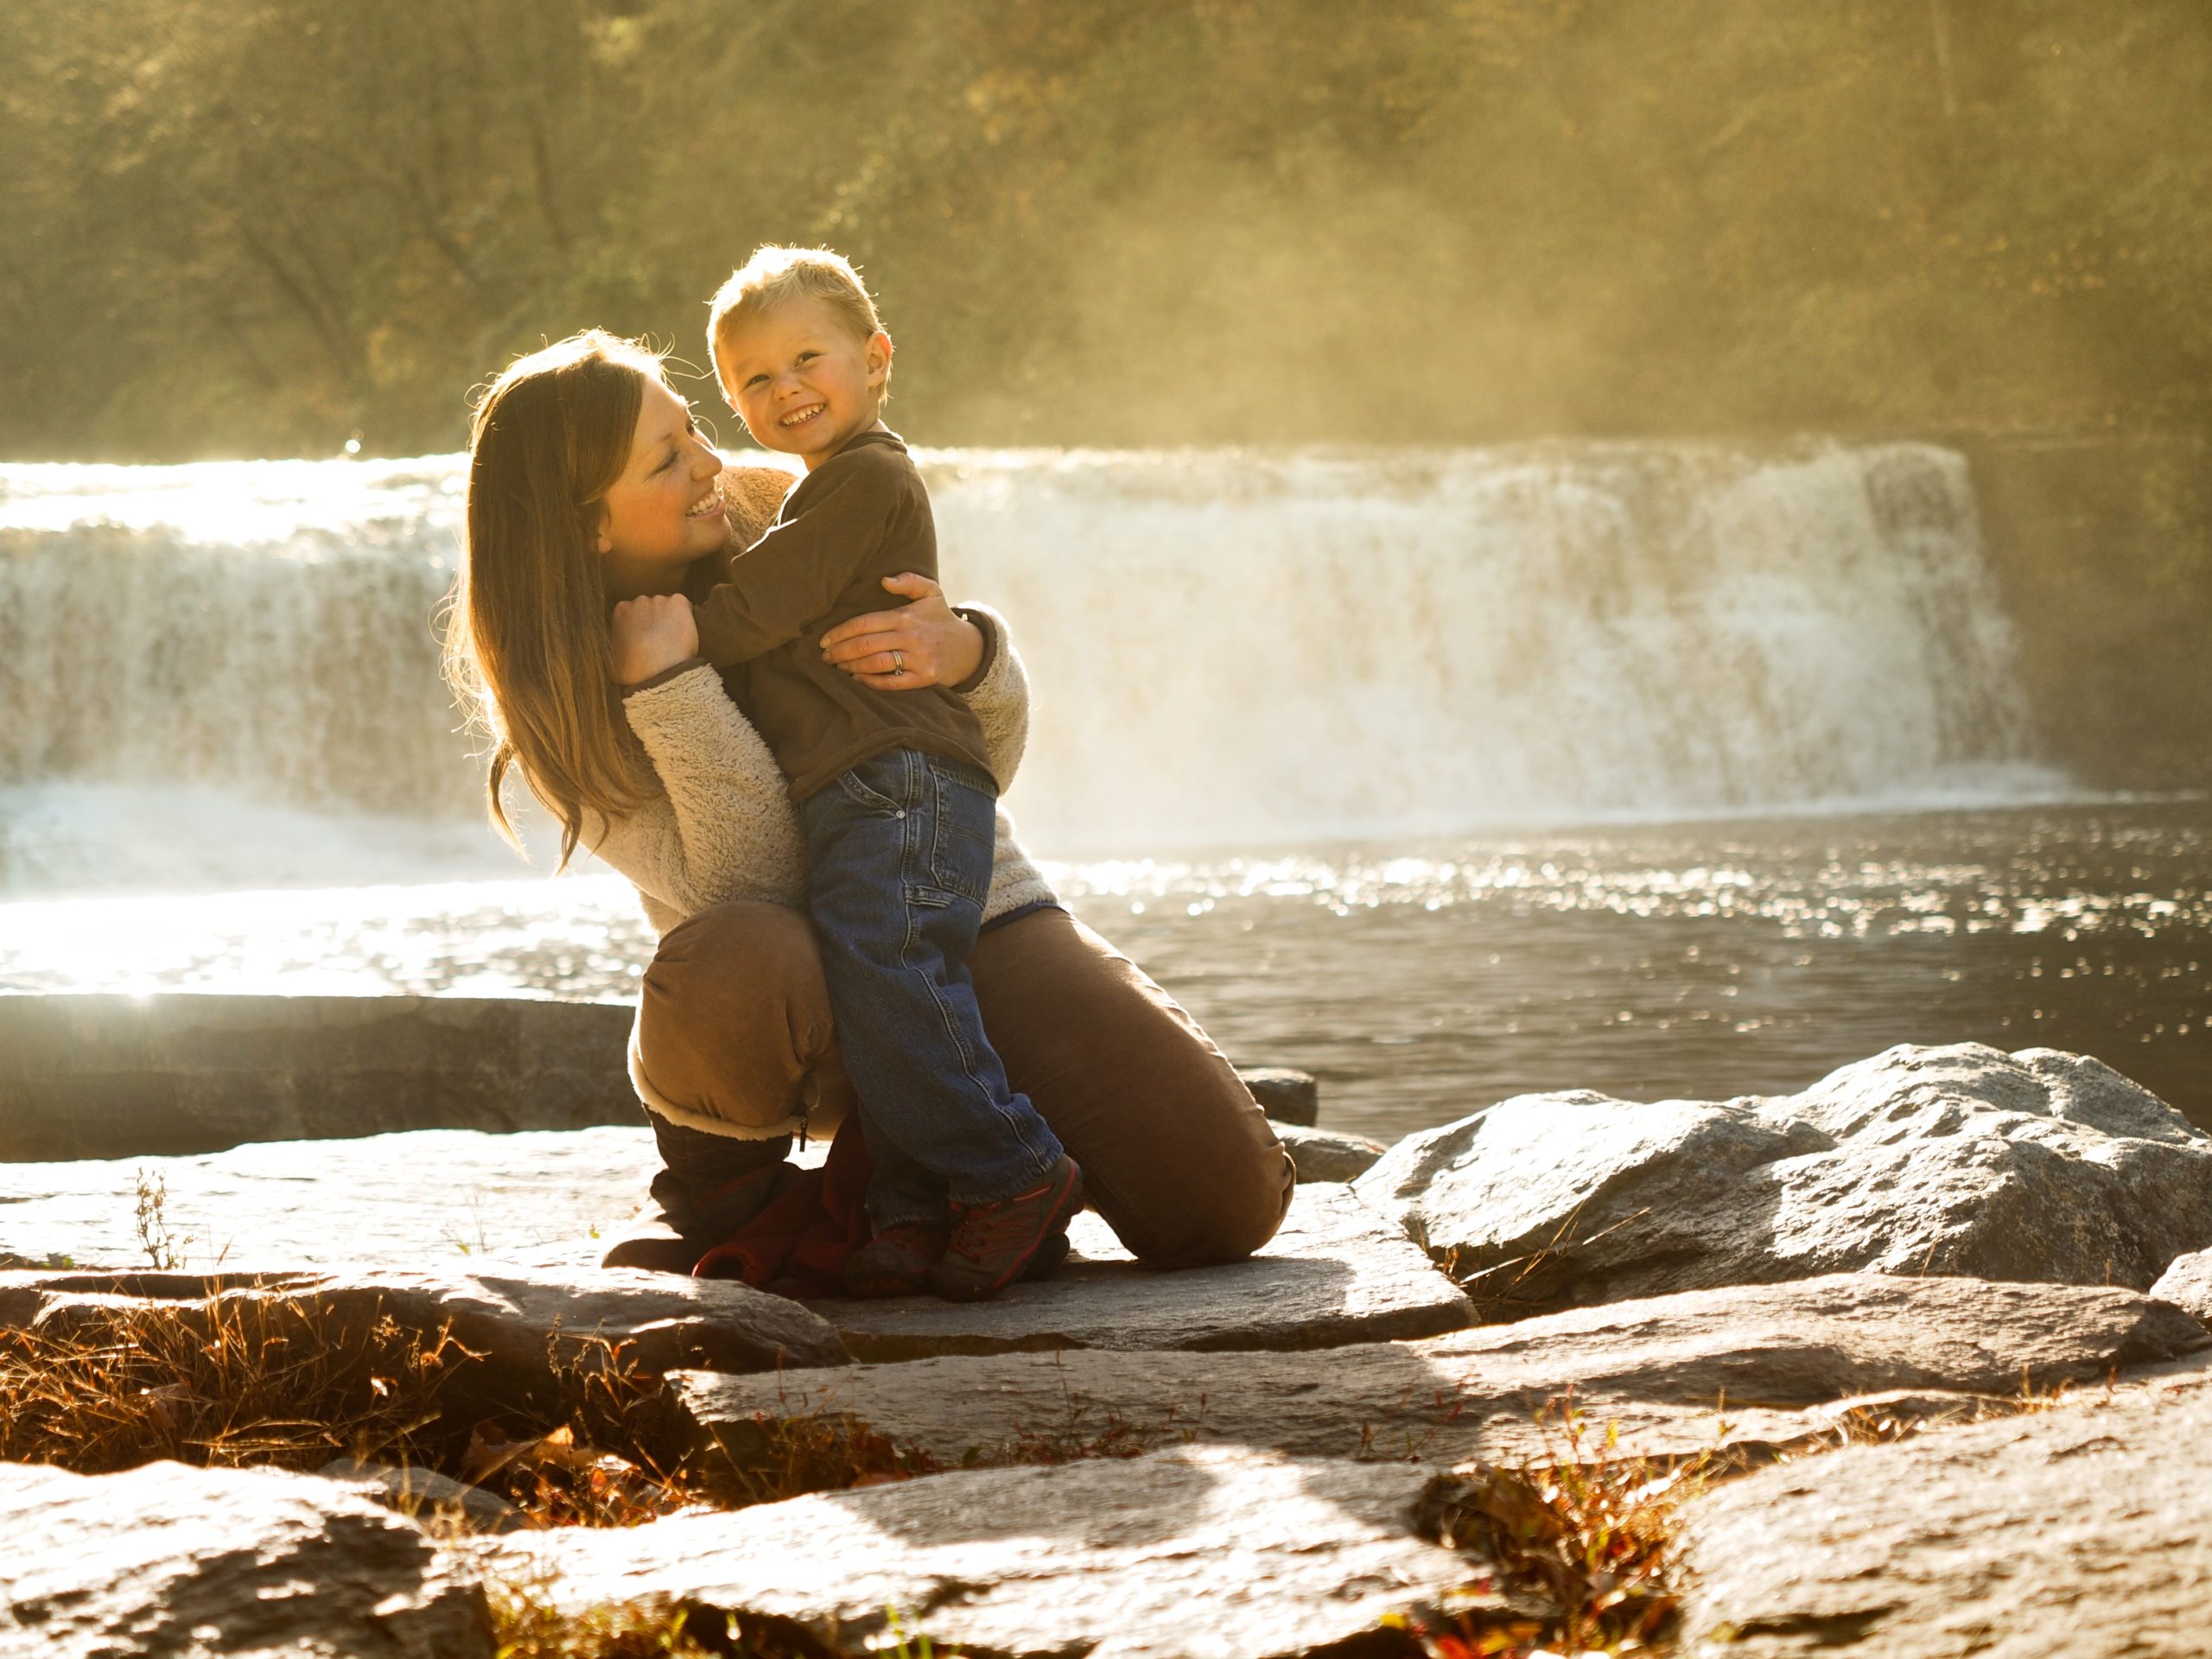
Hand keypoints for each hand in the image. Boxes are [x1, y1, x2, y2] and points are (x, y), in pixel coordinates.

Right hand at [609, 593, 698, 686]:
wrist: (659, 673)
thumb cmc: (635, 672)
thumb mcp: (612, 660)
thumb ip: (615, 645)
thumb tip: (618, 646)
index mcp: (620, 611)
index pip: (631, 612)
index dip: (639, 625)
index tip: (645, 637)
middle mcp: (639, 601)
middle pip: (650, 607)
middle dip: (655, 620)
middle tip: (661, 639)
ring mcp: (660, 600)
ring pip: (667, 606)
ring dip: (671, 618)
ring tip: (675, 639)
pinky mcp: (679, 603)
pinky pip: (685, 606)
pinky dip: (686, 616)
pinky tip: (685, 632)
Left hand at [820, 573, 983, 689]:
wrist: (970, 648)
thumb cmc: (941, 619)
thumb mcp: (931, 592)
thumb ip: (909, 581)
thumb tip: (883, 581)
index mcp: (905, 616)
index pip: (864, 623)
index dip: (839, 632)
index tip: (824, 640)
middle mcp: (911, 637)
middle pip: (864, 645)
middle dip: (839, 652)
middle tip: (825, 656)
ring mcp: (919, 659)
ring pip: (875, 664)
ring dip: (851, 667)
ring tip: (838, 667)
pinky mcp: (925, 678)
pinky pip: (892, 683)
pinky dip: (871, 682)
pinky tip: (857, 679)